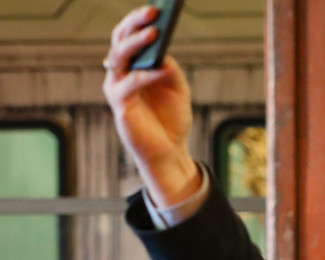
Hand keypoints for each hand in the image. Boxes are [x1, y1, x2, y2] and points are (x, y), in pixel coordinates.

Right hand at [102, 5, 200, 206]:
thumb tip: (164, 53)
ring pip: (119, 57)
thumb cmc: (171, 119)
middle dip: (135, 24)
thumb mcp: (177, 89)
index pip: (129, 36)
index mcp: (133, 66)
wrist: (169, 150)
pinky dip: (147, 75)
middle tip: (152, 13)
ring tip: (155, 32)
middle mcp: (120, 73)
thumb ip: (170, 70)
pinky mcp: (120, 104)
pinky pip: (131, 83)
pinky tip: (163, 69)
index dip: (138, 20)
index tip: (155, 7)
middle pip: (120, 40)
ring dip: (136, 43)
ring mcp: (117, 87)